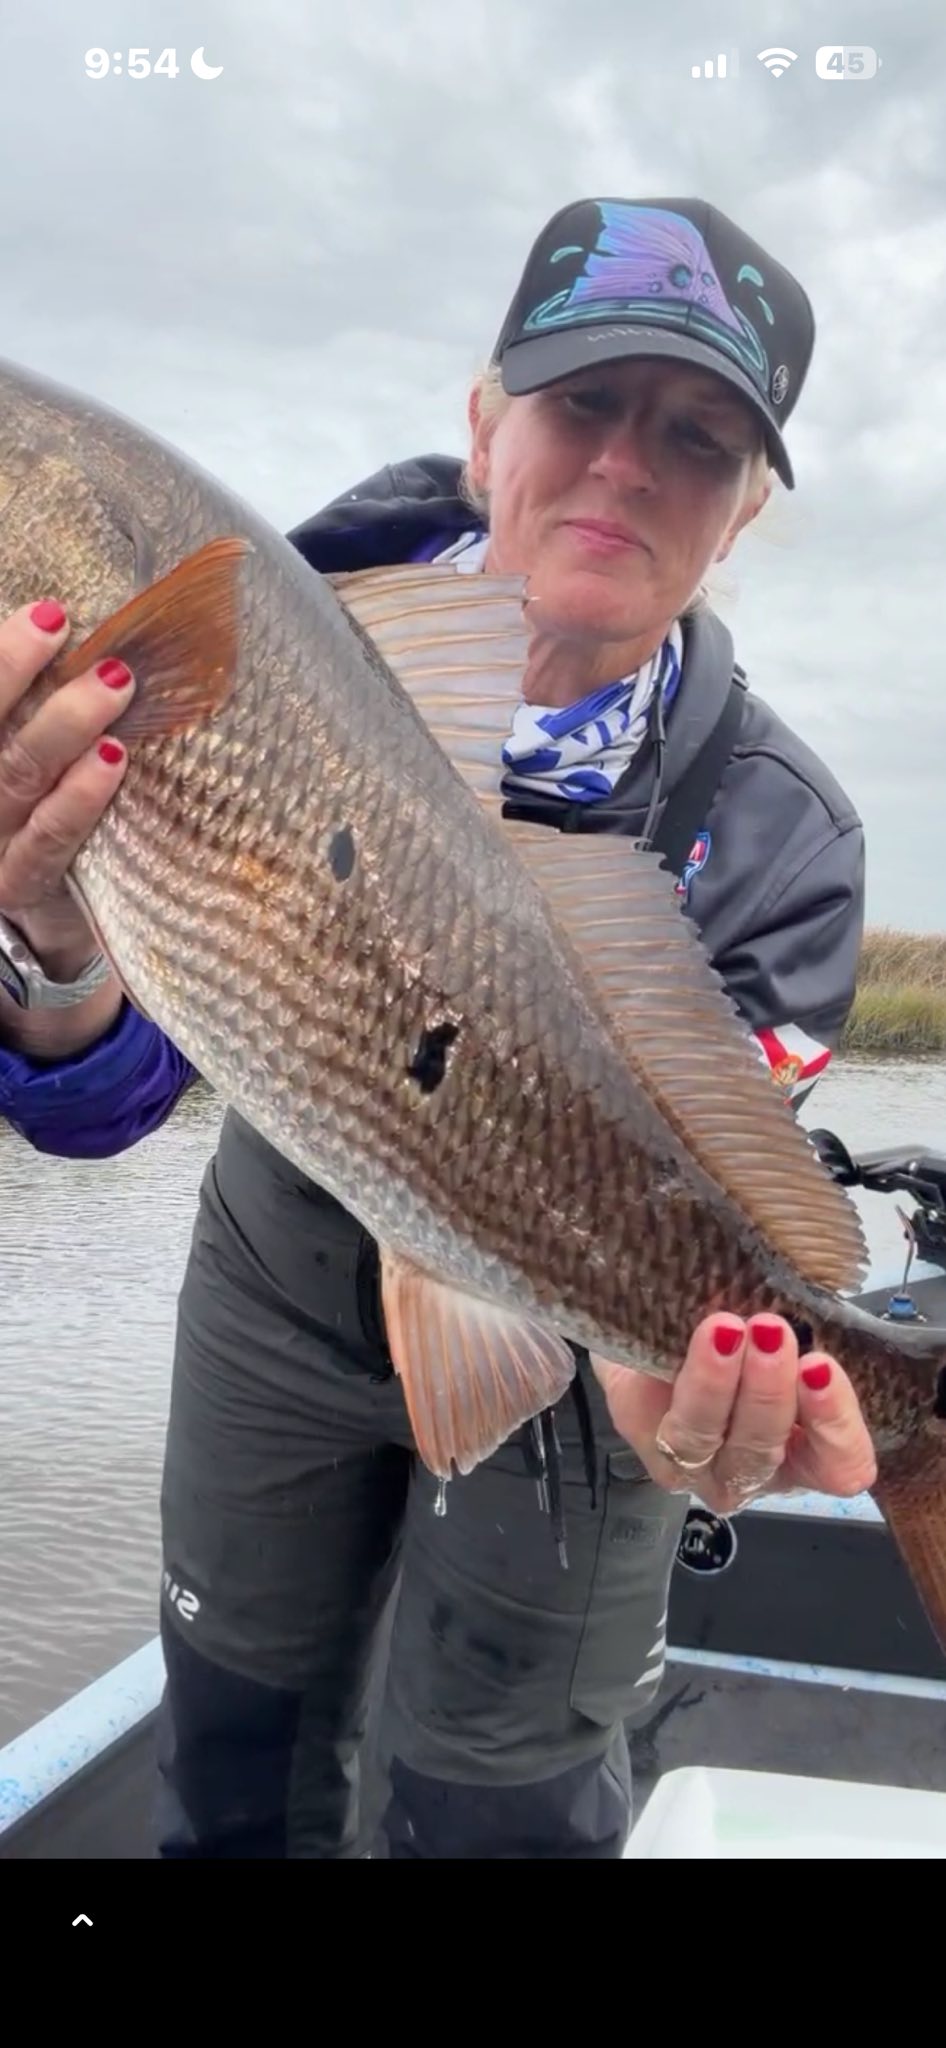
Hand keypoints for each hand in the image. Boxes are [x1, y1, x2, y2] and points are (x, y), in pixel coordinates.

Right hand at [0, 597, 133, 972]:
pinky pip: (48, 838)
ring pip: (15, 773)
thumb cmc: (37, 825)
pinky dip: (80, 796)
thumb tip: (74, 631)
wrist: (39, 936)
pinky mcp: (21, 886)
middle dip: (9, 667)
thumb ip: (34, 716)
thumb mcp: (29, 767)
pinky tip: (113, 760)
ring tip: (113, 682)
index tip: (44, 610)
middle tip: (56, 621)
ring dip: (64, 721)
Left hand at [591, 1313, 877, 1514]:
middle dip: (769, 1390)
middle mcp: (750, 1472)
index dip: (835, 1426)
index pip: (839, 1466)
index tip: (821, 1367)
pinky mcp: (642, 1436)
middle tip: (772, 1330)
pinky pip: (660, 1416)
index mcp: (801, 1458)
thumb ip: (798, 1339)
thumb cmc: (741, 1338)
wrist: (663, 1328)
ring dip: (718, 1383)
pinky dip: (677, 1380)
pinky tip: (692, 1345)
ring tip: (726, 1328)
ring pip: (704, 1437)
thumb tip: (808, 1305)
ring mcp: (692, 1465)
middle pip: (762, 1448)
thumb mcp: (779, 1339)